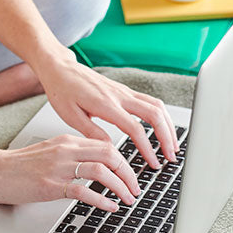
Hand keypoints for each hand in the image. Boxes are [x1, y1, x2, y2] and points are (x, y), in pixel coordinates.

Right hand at [0, 134, 141, 211]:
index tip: (130, 176)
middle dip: (128, 173)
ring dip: (120, 186)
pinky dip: (102, 199)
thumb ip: (71, 155)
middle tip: (135, 188)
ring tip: (127, 199)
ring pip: (101, 170)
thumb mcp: (49, 152)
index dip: (124, 161)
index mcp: (67, 141)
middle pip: (110, 154)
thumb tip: (95, 166)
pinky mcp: (50, 185)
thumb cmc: (18, 166)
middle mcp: (66, 150)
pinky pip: (84, 190)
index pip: (106, 145)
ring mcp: (58, 167)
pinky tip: (109, 207)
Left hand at [34, 55, 177, 169]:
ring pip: (157, 106)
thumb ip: (92, 133)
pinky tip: (162, 128)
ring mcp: (124, 91)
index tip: (153, 163)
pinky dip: (161, 116)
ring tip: (172, 145)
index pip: (135, 128)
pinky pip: (150, 101)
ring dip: (168, 126)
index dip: (147, 148)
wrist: (60, 69)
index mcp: (105, 104)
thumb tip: (110, 149)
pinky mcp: (124, 90)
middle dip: (167, 136)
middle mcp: (119, 95)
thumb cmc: (62, 91)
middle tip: (171, 156)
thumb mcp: (70, 116)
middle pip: (154, 114)